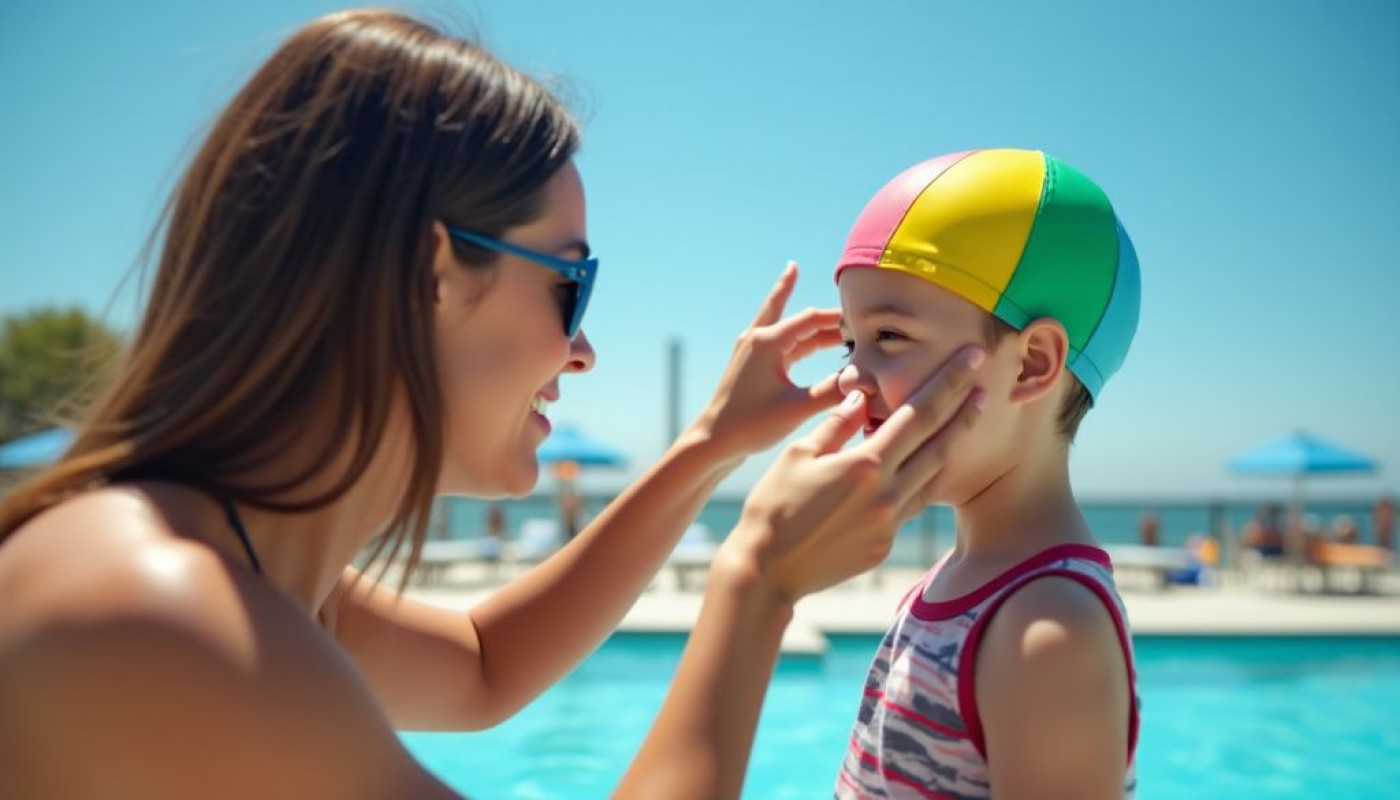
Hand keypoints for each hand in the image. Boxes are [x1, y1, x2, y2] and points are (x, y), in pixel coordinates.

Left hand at [687, 262, 844, 463]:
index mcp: (767, 342)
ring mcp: (752, 351)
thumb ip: (831, 391)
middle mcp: (757, 339)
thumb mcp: (797, 408)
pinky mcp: (753, 365)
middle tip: (845, 301)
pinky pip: (783, 344)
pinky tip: (813, 340)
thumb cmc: (750, 425)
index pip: (811, 318)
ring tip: (839, 320)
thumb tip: (863, 380)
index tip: (863, 319)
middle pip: (794, 314)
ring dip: (814, 327)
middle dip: (818, 308)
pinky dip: (801, 342)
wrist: (714, 442)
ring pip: (789, 330)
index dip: (838, 318)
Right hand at [717, 344, 986, 603]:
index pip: (918, 414)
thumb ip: (836, 425)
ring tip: (967, 421)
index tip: (970, 359)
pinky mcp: (885, 544)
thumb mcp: (798, 455)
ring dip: (951, 446)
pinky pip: (911, 505)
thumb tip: (860, 397)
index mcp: (866, 465)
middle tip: (987, 386)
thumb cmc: (773, 507)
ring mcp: (890, 523)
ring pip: (931, 477)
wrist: (767, 571)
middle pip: (939, 444)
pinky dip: (920, 481)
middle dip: (965, 412)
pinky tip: (923, 466)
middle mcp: (887, 494)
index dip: (948, 382)